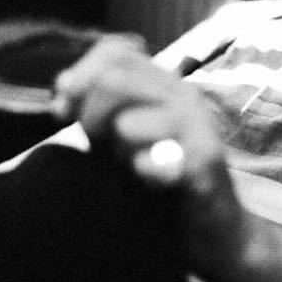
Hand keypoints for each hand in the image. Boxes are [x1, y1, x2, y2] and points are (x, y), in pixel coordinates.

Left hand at [52, 35, 248, 269]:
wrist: (218, 229)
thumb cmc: (165, 180)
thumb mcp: (123, 137)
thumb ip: (95, 107)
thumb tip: (62, 84)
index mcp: (164, 84)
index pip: (114, 52)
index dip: (80, 77)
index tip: (65, 111)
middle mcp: (183, 96)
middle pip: (113, 80)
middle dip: (89, 115)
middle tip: (96, 146)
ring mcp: (197, 127)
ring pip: (127, 123)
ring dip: (116, 151)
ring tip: (131, 168)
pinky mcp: (203, 164)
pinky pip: (153, 162)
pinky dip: (142, 172)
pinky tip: (148, 180)